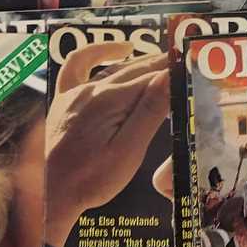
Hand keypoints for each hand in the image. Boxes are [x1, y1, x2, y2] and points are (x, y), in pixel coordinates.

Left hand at [45, 43, 169, 246]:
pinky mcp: (65, 100)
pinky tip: (118, 51)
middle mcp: (92, 89)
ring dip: (142, 61)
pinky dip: (99, 53)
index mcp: (111, 100)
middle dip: (165, 65)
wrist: (50, 195)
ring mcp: (76, 92)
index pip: (154, 78)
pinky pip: (79, 66)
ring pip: (117, 68)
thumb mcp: (129, 151)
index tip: (196, 67)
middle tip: (188, 63)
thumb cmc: (91, 180)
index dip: (176, 73)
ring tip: (165, 61)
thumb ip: (150, 111)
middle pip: (138, 69)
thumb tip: (170, 76)